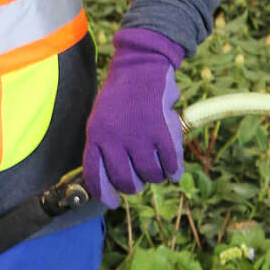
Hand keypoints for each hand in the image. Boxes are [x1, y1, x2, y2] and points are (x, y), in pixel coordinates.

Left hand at [83, 27, 185, 209]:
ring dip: (156, 177)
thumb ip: (104, 146)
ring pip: (150, 175)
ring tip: (158, 170)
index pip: (95, 175)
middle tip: (141, 180)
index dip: (104, 194)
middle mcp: (115, 138)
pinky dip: (173, 170)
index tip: (113, 202)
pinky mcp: (162, 131)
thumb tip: (110, 178)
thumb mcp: (101, 119)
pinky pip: (170, 163)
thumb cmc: (121, 94)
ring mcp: (139, 135)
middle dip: (135, 186)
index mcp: (96, 135)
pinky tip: (173, 169)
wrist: (141, 66)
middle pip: (126, 180)